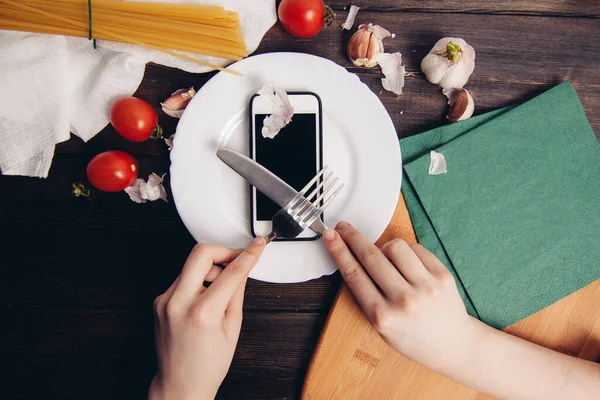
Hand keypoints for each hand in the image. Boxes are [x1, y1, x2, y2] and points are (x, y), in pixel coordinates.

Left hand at [149, 237, 265, 399]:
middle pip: (201, 252)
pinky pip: (182, 279)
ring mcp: (165, 301)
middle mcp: (178, 303)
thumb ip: (237, 293)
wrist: (179, 385)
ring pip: (191, 265)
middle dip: (222, 251)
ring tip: (219, 288)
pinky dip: (197, 282)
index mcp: (202, 313)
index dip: (248, 255)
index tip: (257, 245)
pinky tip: (204, 298)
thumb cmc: (207, 366)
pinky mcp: (159, 301)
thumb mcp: (232, 328)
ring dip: (210, 268)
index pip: (231, 272)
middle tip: (235, 259)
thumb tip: (243, 269)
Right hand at [322, 222, 478, 371]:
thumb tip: (353, 257)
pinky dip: (407, 252)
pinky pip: (417, 248)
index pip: (353, 274)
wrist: (453, 346)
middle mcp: (404, 301)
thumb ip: (367, 295)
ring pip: (395, 246)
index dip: (338, 250)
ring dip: (385, 247)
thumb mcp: (381, 326)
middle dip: (353, 237)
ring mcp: (425, 287)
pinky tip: (408, 264)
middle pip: (370, 256)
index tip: (330, 236)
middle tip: (344, 228)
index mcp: (383, 316)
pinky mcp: (442, 276)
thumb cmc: (413, 337)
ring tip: (387, 259)